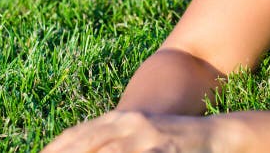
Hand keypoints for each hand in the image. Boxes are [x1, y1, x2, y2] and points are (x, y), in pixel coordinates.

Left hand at [41, 110, 227, 152]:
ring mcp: (145, 137)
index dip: (52, 150)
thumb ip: (111, 144)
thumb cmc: (170, 142)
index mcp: (118, 119)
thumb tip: (76, 148)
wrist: (216, 135)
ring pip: (106, 152)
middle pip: (84, 145)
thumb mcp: (138, 137)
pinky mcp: (161, 149)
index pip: (74, 136)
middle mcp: (128, 124)